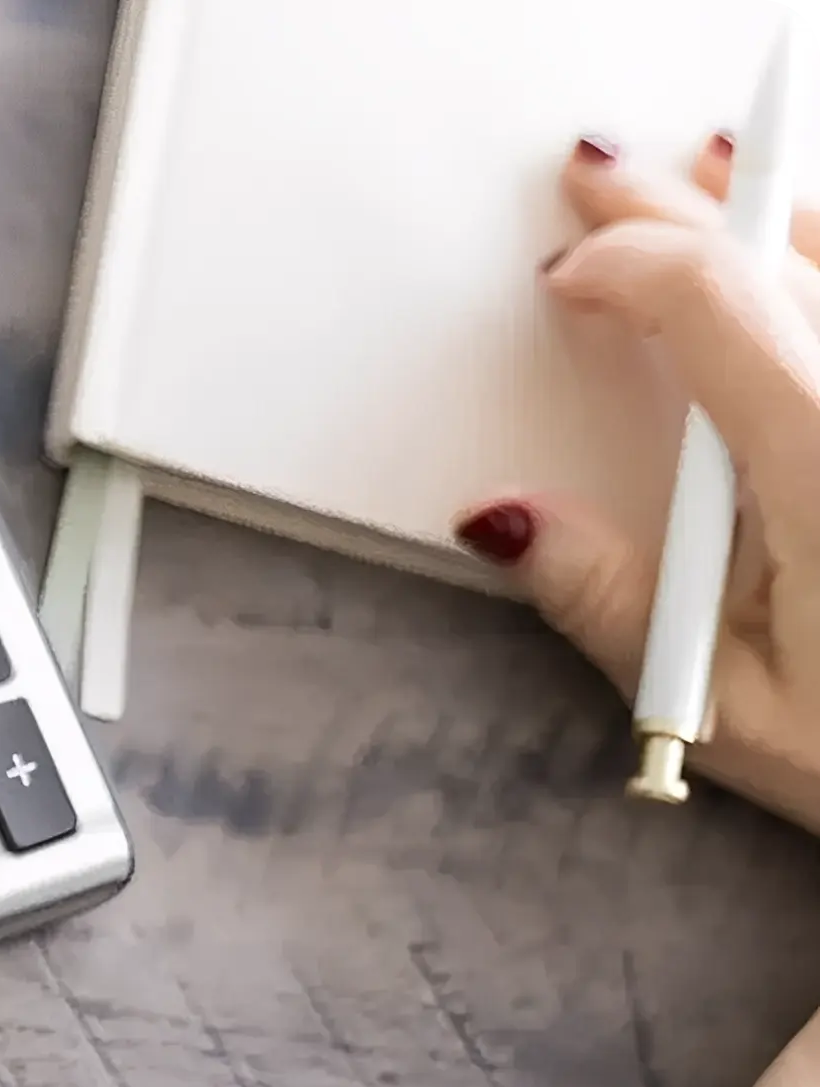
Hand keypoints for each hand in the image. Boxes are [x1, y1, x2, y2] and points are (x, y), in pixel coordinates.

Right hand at [452, 134, 819, 833]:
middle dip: (679, 211)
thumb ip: (608, 601)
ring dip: (775, 209)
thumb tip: (508, 518)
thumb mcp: (727, 708)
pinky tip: (808, 252)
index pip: (715, 299)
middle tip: (606, 179)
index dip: (630, 263)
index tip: (566, 277)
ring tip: (717, 167)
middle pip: (780, 255)